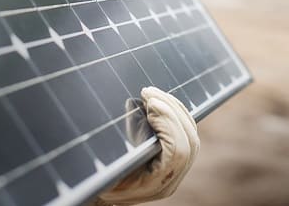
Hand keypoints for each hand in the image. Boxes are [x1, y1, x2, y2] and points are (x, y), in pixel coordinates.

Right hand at [96, 87, 199, 205]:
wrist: (106, 196)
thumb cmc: (99, 182)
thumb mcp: (103, 170)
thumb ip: (117, 152)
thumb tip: (130, 111)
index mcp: (155, 185)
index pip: (177, 152)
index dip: (168, 123)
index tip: (150, 103)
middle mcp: (171, 180)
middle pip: (188, 139)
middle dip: (171, 109)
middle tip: (148, 92)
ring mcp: (177, 170)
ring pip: (190, 133)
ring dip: (173, 108)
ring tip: (151, 93)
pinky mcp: (177, 159)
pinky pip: (186, 132)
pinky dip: (175, 112)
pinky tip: (158, 101)